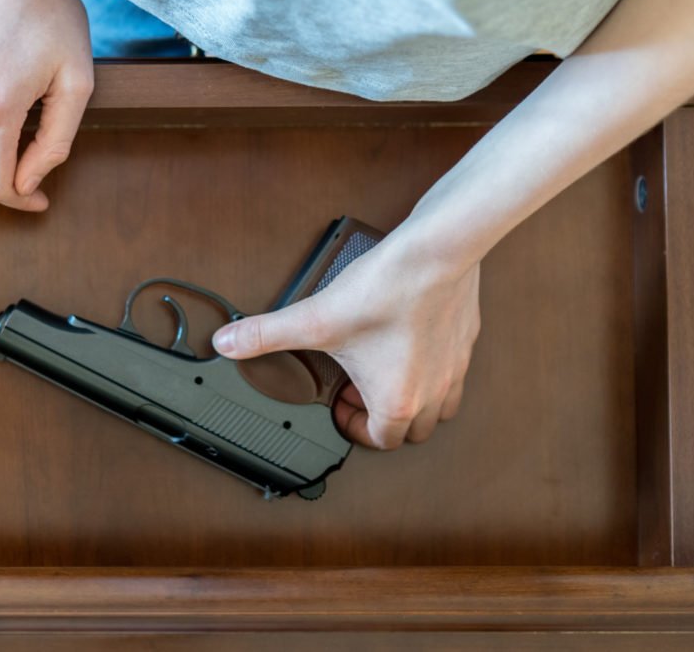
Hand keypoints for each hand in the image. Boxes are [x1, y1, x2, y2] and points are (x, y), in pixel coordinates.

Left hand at [212, 231, 480, 448]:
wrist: (436, 253)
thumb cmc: (387, 291)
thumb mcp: (314, 318)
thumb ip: (265, 334)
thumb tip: (229, 342)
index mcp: (398, 401)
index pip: (381, 441)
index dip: (352, 428)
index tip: (338, 407)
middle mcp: (433, 392)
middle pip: (413, 431)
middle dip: (382, 419)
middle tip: (357, 391)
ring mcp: (454, 368)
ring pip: (441, 408)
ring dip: (413, 401)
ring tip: (383, 371)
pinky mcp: (465, 341)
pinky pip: (454, 373)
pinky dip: (432, 370)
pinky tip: (409, 343)